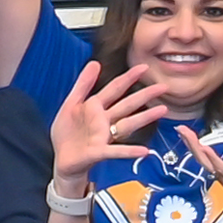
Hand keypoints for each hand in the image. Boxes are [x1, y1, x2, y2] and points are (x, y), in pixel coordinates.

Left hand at [51, 56, 174, 182]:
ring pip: (128, 124)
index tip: (144, 67)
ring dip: (145, 117)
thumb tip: (95, 62)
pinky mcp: (98, 152)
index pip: (115, 89)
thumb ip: (83, 84)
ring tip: (162, 110)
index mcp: (95, 107)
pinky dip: (129, 151)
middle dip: (145, 95)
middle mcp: (104, 121)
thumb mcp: (70, 104)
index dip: (129, 77)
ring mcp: (103, 136)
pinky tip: (144, 151)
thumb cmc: (67, 133)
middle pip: (128, 105)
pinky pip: (115, 151)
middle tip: (163, 87)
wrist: (59, 159)